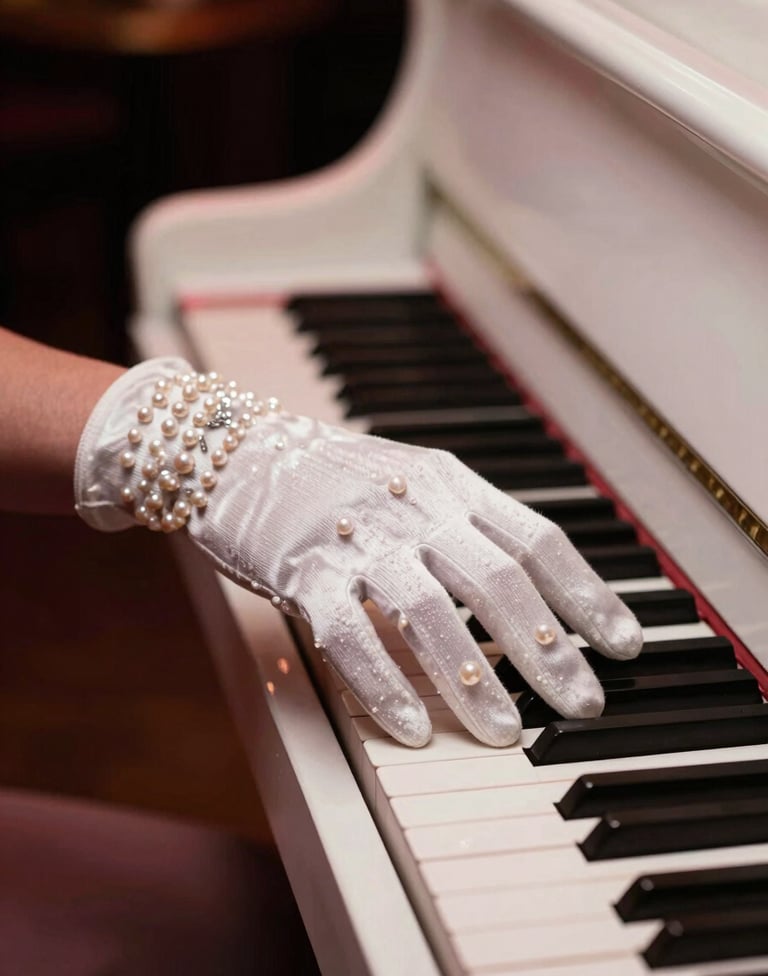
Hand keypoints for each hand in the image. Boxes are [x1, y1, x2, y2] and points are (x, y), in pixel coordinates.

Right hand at [76, 358, 642, 746]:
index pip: (535, 539)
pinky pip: (352, 636)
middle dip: (549, 650)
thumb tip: (528, 592)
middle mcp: (413, 506)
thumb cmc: (330, 475)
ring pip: (431, 612)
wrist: (233, 449)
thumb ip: (462, 523)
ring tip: (508, 733)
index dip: (586, 594)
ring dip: (475, 680)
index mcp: (448, 483)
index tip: (622, 644)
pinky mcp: (305, 570)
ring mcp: (358, 537)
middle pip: (498, 581)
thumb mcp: (409, 480)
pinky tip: (414, 728)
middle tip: (582, 704)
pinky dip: (385, 685)